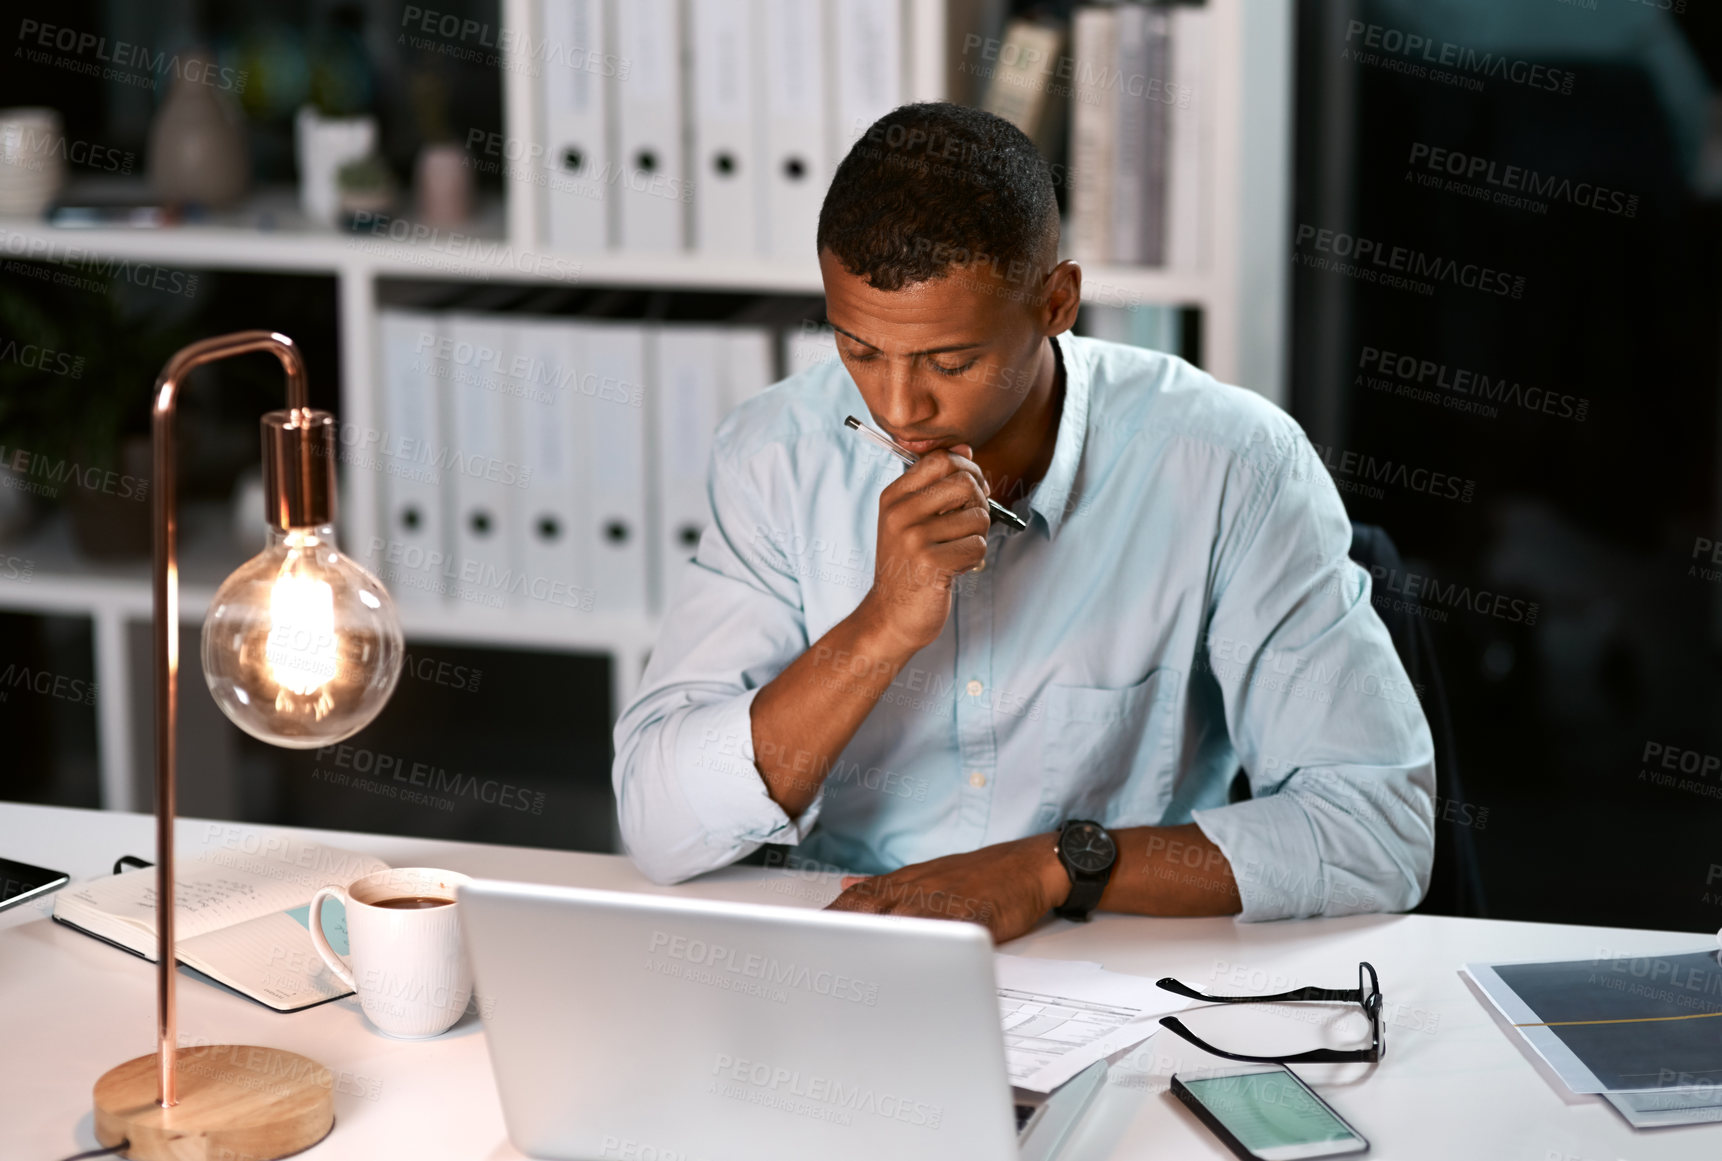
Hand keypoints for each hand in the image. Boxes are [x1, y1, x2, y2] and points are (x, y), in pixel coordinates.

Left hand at [825, 833, 1071, 943]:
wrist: (1028, 866)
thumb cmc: (979, 877)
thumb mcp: (927, 875)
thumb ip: (885, 885)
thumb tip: (846, 885)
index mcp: (903, 882)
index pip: (854, 900)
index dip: (825, 921)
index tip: (797, 940)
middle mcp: (916, 888)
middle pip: (865, 909)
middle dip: (834, 933)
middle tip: (807, 956)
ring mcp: (942, 901)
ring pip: (897, 920)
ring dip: (869, 940)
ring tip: (842, 964)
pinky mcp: (969, 915)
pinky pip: (940, 934)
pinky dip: (920, 948)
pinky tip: (905, 966)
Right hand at [857, 443, 990, 654]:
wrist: (892, 614)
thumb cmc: (910, 564)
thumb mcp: (912, 518)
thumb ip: (936, 484)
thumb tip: (965, 449)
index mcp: (894, 496)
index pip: (941, 459)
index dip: (967, 469)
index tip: (970, 490)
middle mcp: (900, 513)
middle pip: (964, 483)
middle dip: (979, 503)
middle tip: (969, 524)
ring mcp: (914, 538)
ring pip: (978, 517)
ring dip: (978, 536)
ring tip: (957, 549)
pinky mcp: (931, 563)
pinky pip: (977, 546)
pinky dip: (974, 559)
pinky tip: (955, 567)